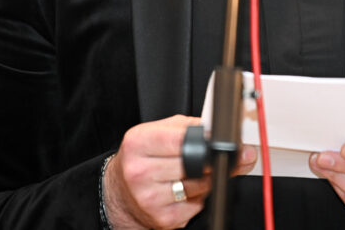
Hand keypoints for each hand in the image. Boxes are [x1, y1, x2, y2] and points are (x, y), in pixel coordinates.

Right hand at [103, 114, 257, 229]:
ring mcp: (151, 198)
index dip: (204, 139)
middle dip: (211, 160)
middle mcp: (140, 171)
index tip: (216, 140)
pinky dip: (199, 197)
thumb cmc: (142, 158)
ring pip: (200, 185)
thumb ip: (188, 127)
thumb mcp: (157, 132)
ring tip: (198, 173)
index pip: (182, 139)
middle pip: (194, 163)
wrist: (121, 192)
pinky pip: (197, 205)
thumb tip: (223, 134)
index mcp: (138, 143)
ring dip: (209, 178)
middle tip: (215, 156)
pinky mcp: (163, 218)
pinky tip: (187, 191)